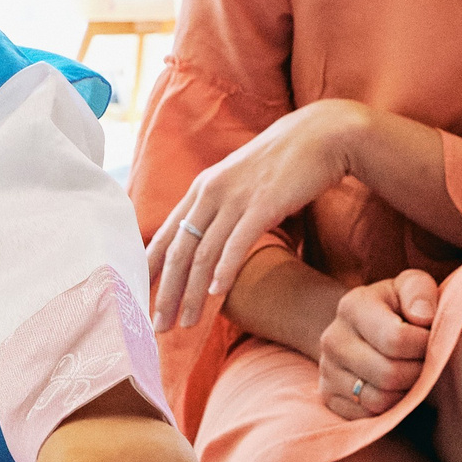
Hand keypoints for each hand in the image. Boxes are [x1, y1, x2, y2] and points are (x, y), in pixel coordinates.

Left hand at [148, 99, 368, 330]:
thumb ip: (221, 206)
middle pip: (179, 251)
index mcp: (202, 188)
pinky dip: (224, 270)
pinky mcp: (263, 204)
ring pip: (203, 253)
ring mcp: (236, 198)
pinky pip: (236, 243)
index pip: (167, 235)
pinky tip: (217, 294)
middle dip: (165, 292)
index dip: (151, 270)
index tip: (139, 300)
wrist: (321, 135)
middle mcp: (211, 192)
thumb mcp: (240, 181)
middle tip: (157, 326)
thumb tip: (211, 238)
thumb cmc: (284, 163)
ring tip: (185, 322)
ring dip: (192, 292)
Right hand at [319, 270, 437, 418]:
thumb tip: (424, 318)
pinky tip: (394, 389)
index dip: (425, 345)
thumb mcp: (412, 287)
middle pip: (389, 375)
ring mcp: (326, 371)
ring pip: (379, 401)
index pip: (397, 339)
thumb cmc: (398, 308)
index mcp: (352, 306)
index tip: (431, 340)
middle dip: (418, 373)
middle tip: (425, 362)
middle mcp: (332, 339)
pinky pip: (368, 417)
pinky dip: (389, 409)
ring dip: (406, 393)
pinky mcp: (328, 398)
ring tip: (411, 374)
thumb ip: (421, 292)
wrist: (364, 329)